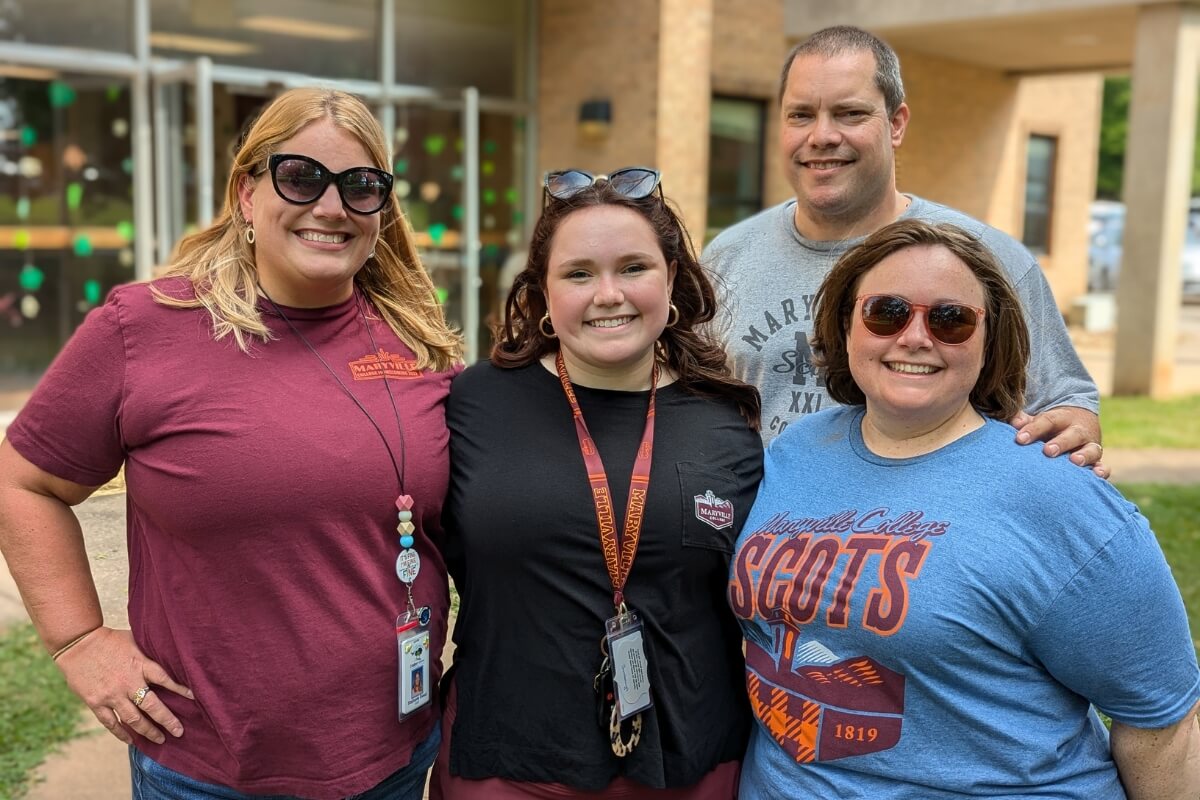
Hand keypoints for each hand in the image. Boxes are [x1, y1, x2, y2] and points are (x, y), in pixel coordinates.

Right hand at [55, 626, 192, 744]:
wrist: (77, 643)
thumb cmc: (109, 639)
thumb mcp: (134, 640)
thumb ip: (149, 652)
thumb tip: (169, 653)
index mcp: (139, 664)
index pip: (165, 679)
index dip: (180, 689)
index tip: (193, 698)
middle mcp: (128, 682)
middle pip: (152, 705)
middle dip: (167, 720)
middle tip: (179, 732)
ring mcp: (111, 694)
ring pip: (133, 719)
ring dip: (148, 731)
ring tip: (160, 739)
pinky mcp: (95, 702)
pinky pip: (111, 723)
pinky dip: (122, 733)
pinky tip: (132, 740)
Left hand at [1010, 406, 1108, 479]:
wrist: (1081, 420)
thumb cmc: (1051, 425)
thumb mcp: (1041, 419)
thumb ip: (1026, 421)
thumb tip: (1014, 422)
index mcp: (1061, 418)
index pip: (1047, 421)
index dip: (1034, 429)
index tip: (1019, 439)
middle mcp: (1078, 430)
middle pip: (1072, 434)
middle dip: (1061, 442)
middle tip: (1048, 451)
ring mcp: (1090, 445)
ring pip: (1092, 449)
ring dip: (1084, 455)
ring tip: (1074, 461)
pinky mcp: (1097, 460)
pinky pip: (1103, 465)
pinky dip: (1102, 470)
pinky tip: (1097, 475)